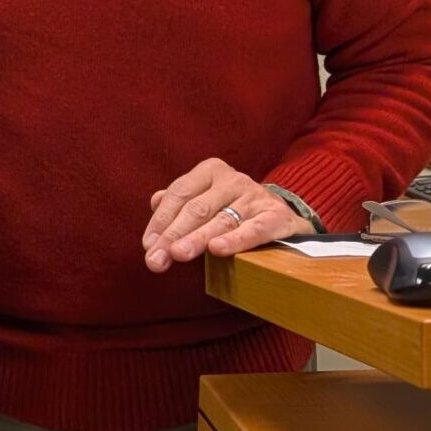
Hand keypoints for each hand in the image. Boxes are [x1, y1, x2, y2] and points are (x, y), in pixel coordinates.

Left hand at [142, 158, 311, 270]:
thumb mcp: (205, 200)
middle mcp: (233, 180)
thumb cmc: (232, 210)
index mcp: (210, 171)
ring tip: (177, 254)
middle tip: (155, 259)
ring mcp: (256, 197)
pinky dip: (235, 240)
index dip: (161, 220)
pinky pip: (253, 230)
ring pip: (221, 221)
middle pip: (197, 209)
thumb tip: (155, 202)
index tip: (148, 245)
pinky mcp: (277, 216)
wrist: (282, 217)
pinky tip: (217, 250)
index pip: (180, 194)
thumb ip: (179, 203)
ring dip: (196, 239)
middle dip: (172, 235)